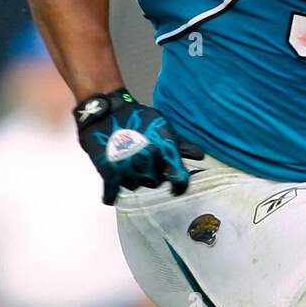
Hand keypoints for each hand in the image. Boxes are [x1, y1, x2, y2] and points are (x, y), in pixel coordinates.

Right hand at [74, 89, 203, 203]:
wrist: (106, 110)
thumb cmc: (138, 117)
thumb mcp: (163, 126)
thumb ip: (181, 144)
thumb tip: (199, 156)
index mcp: (164, 150)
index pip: (179, 178)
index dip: (179, 187)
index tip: (175, 189)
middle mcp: (148, 161)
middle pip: (155, 182)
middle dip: (152, 173)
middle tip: (144, 160)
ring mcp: (128, 169)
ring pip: (135, 186)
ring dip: (133, 178)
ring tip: (127, 162)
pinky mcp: (108, 173)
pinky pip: (112, 194)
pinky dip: (111, 195)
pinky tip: (112, 195)